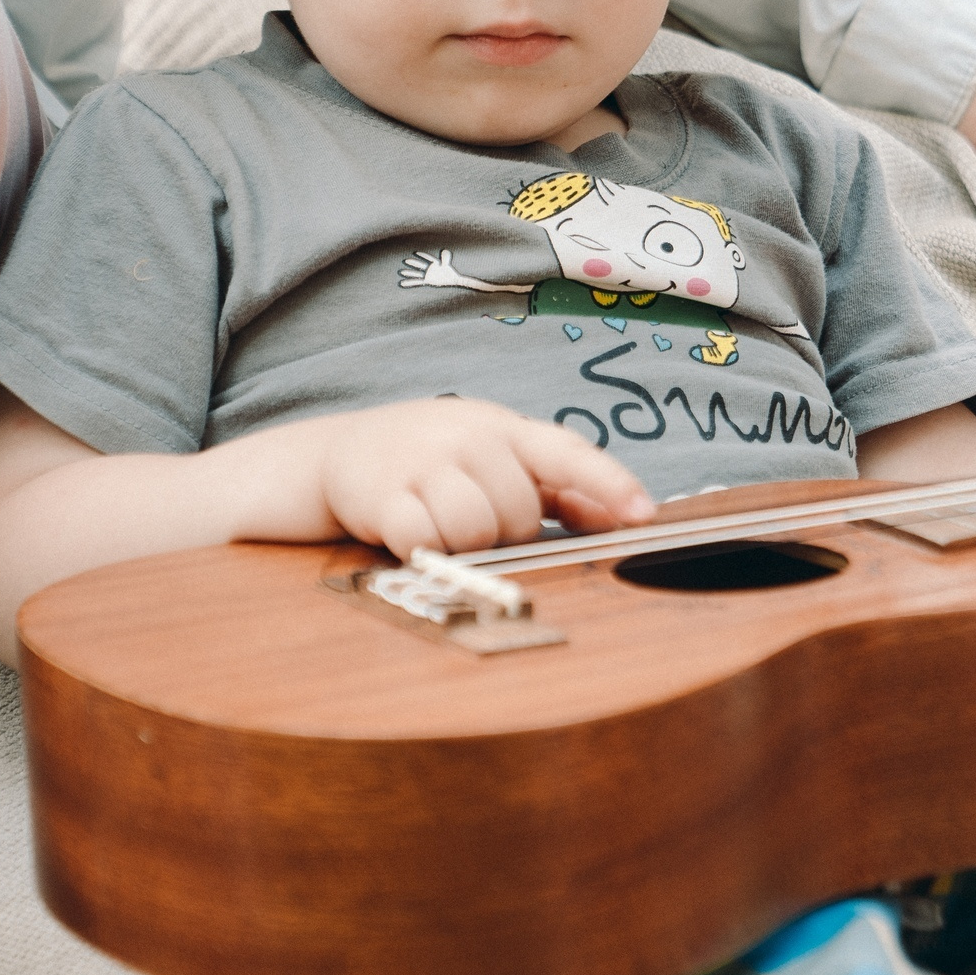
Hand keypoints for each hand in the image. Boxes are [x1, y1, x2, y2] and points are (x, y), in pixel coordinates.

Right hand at [257, 398, 655, 558]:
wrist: (332, 456)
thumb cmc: (428, 463)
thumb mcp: (493, 459)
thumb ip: (557, 487)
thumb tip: (626, 513)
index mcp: (502, 426)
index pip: (566, 452)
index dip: (608, 484)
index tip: (643, 515)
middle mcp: (467, 436)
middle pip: (520, 514)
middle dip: (503, 531)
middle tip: (467, 512)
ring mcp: (423, 463)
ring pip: (477, 531)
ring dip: (461, 543)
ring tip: (437, 521)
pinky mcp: (382, 495)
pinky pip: (427, 543)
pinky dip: (422, 548)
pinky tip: (405, 530)